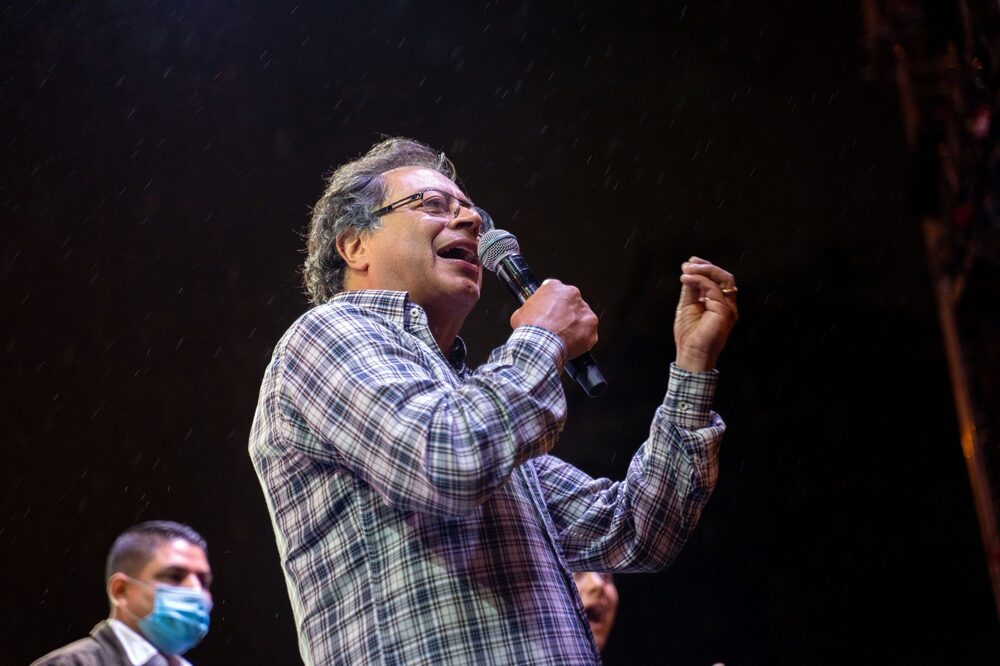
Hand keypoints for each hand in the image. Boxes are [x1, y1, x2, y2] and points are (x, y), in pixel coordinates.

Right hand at [511, 279, 598, 358]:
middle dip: (565, 314)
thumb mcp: (520, 312)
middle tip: (556, 326)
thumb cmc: (530, 328)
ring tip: (563, 337)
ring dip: (575, 325)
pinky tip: (571, 344)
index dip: (552, 302)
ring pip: (581, 317)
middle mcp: (573, 295)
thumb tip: (530, 312)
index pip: (556, 290)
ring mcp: (584, 310)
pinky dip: (581, 339)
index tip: (550, 310)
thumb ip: (530, 307)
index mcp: (555, 288)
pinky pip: (588, 333)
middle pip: (571, 303)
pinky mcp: (591, 326)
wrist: (539, 344)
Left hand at [674, 256, 738, 371]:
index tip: (690, 262)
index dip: (706, 268)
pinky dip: (700, 280)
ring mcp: (728, 308)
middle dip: (706, 266)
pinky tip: (687, 279)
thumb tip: (688, 269)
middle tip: (690, 263)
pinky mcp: (724, 312)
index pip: (718, 280)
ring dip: (705, 270)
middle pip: (724, 277)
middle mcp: (727, 304)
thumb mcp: (687, 305)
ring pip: (724, 279)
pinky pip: (713, 289)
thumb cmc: (689, 335)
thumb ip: (690, 288)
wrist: (691, 354)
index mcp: (719, 303)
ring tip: (688, 269)